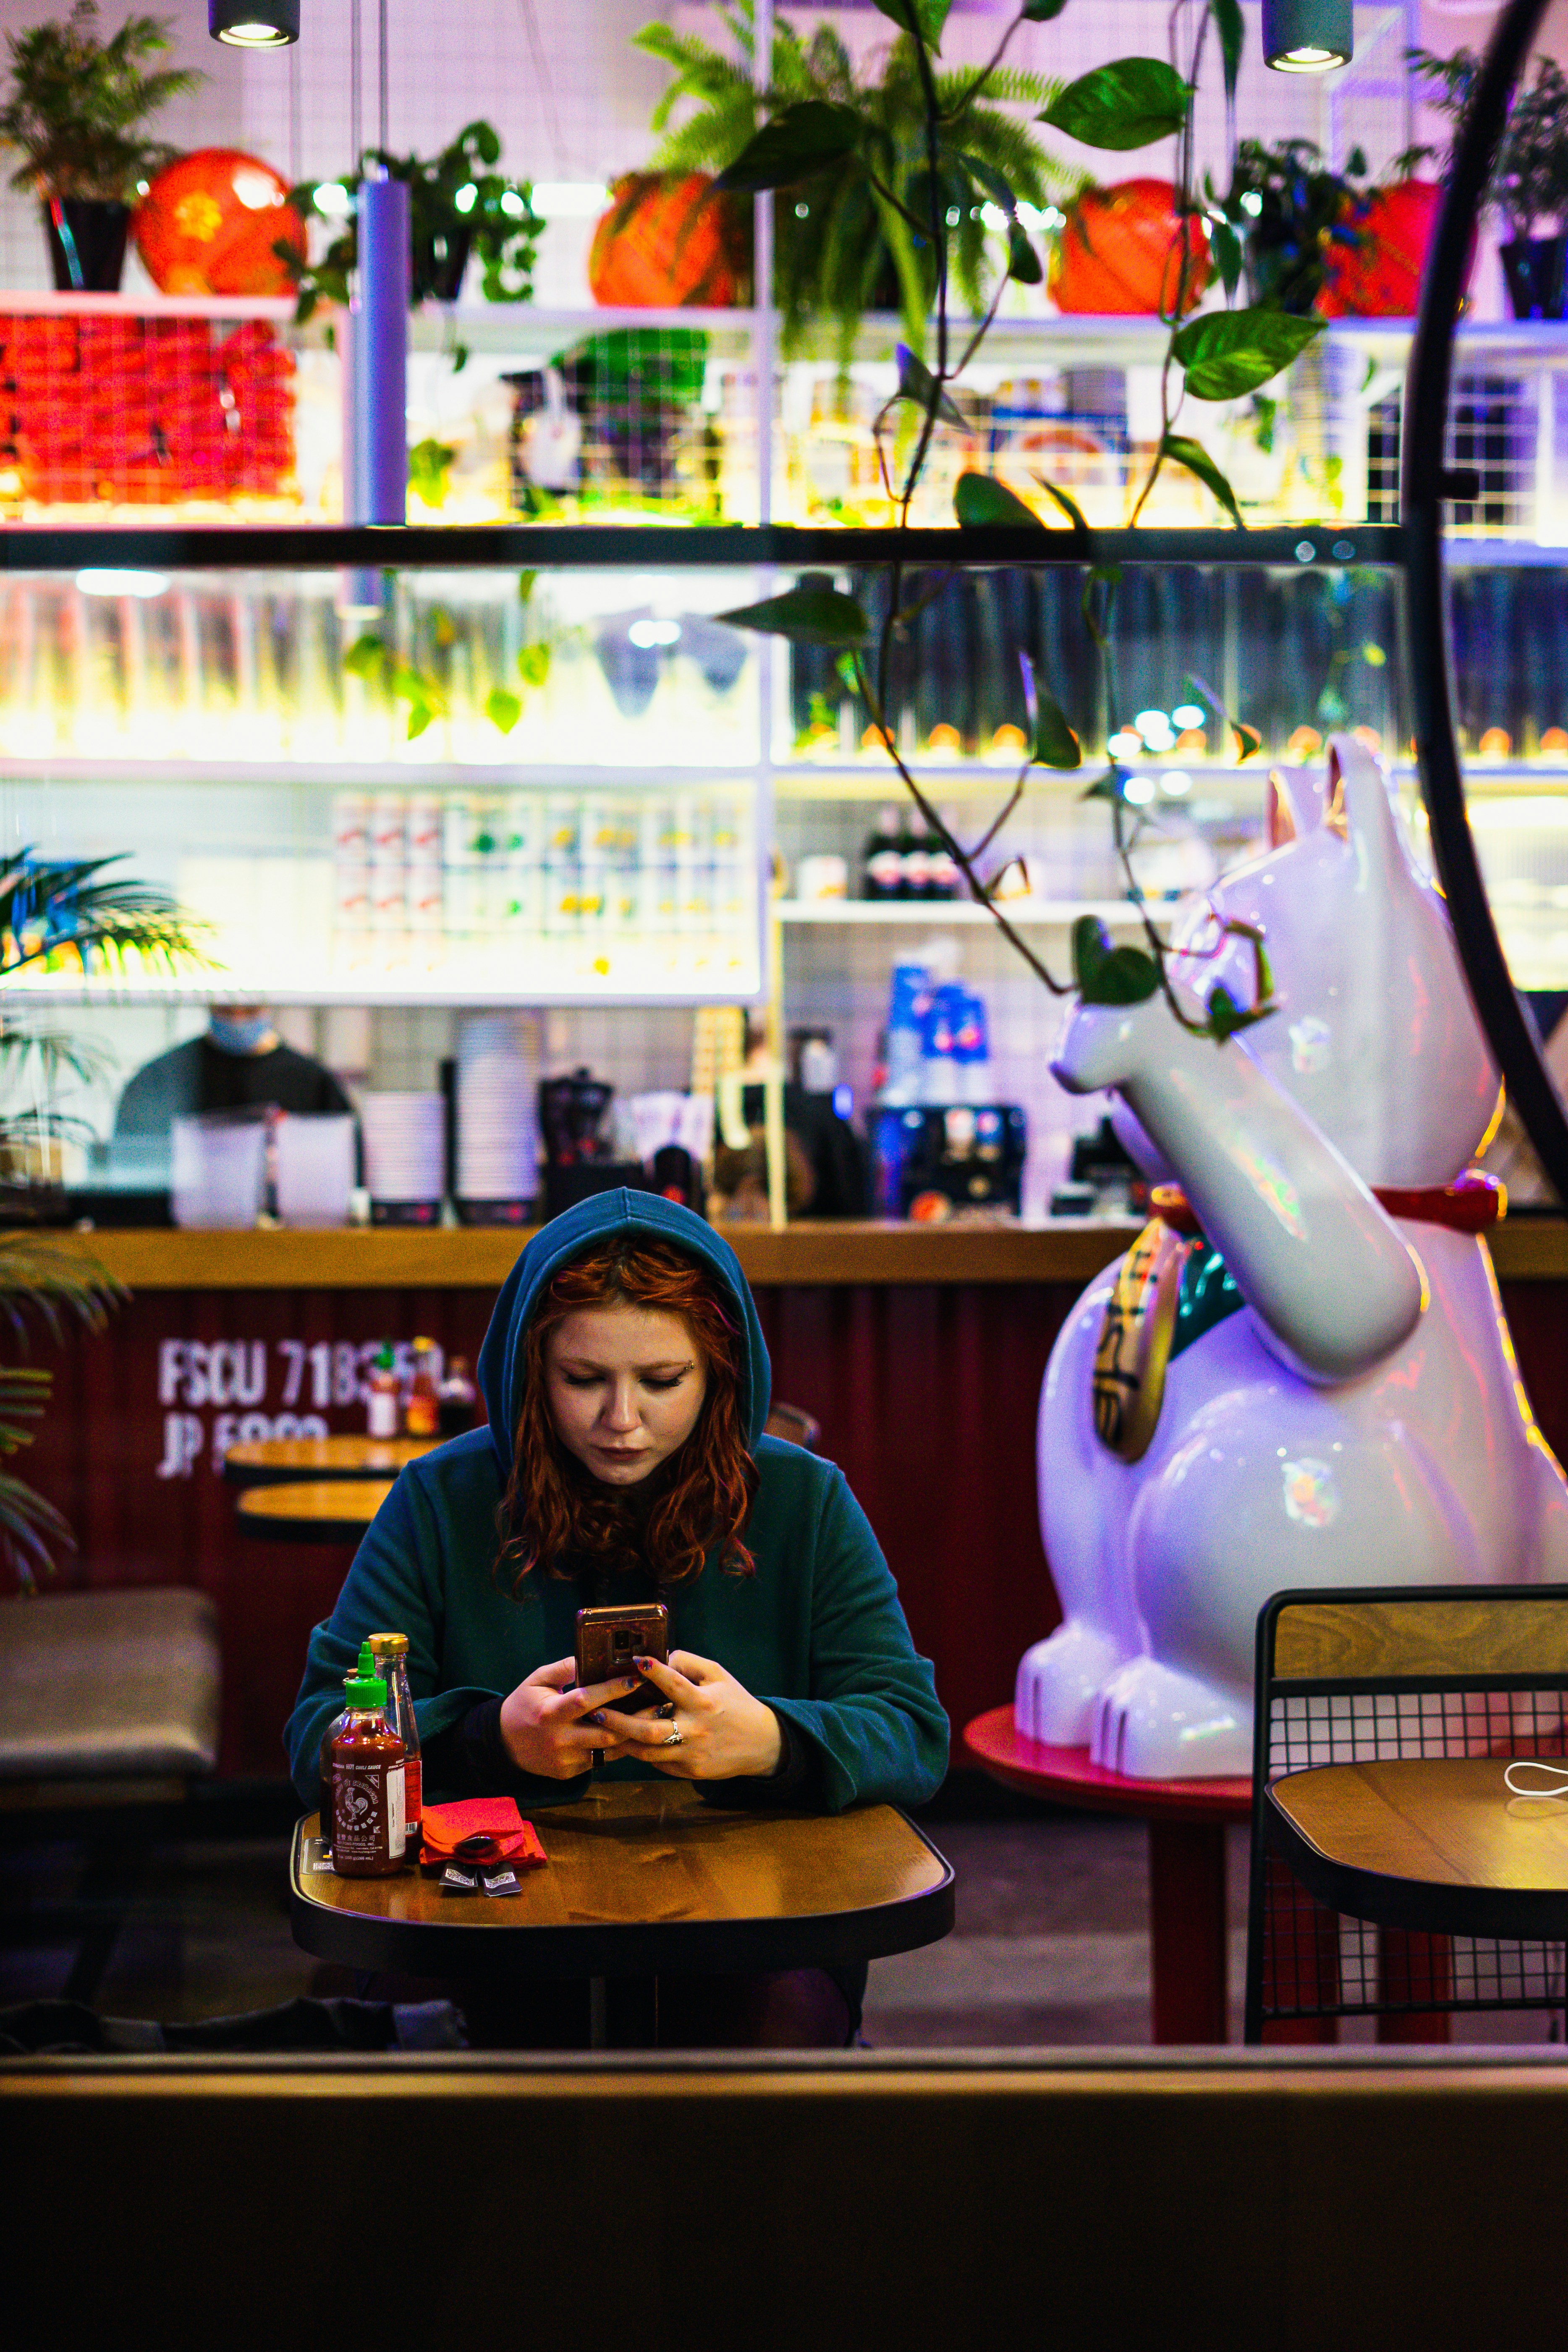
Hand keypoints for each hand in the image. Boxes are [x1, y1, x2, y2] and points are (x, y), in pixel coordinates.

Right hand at [497, 1657, 646, 1779]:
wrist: (503, 1744)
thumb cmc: (523, 1705)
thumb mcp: (536, 1681)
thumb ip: (562, 1669)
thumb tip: (589, 1656)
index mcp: (550, 1712)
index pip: (586, 1700)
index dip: (613, 1689)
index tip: (636, 1679)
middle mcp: (560, 1739)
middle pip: (606, 1731)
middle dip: (635, 1718)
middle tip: (659, 1703)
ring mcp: (566, 1759)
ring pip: (609, 1750)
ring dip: (632, 1735)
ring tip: (653, 1719)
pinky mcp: (569, 1772)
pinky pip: (600, 1760)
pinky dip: (616, 1748)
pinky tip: (631, 1734)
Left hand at [594, 1649, 784, 1781]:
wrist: (761, 1743)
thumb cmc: (736, 1703)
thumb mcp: (719, 1676)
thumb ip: (690, 1664)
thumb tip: (660, 1657)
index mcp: (704, 1702)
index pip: (675, 1684)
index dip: (655, 1671)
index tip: (636, 1661)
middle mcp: (696, 1729)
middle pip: (650, 1729)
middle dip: (620, 1720)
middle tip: (597, 1710)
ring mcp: (692, 1753)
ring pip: (648, 1752)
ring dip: (623, 1740)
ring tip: (603, 1729)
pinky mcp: (690, 1771)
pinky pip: (659, 1763)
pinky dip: (642, 1753)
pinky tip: (627, 1743)